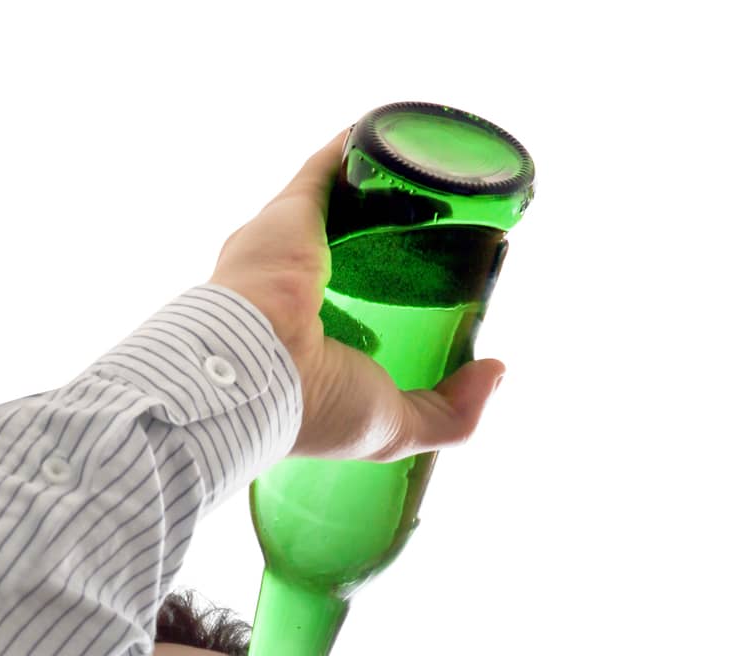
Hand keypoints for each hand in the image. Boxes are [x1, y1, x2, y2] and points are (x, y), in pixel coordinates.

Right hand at [206, 127, 505, 462]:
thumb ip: (452, 411)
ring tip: (428, 178)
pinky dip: (361, 145)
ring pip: (342, 205)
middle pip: (348, 255)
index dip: (389, 306)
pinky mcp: (291, 210)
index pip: (351, 318)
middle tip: (439, 233)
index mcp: (307, 349)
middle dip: (388, 239)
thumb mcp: (395, 427)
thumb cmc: (314, 409)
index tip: (431, 299)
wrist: (253, 374)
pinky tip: (399, 134)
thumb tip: (495, 369)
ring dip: (380, 188)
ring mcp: (288, 249)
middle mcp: (291, 295)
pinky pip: (330, 164)